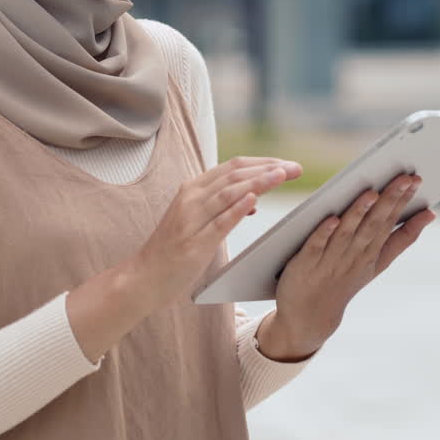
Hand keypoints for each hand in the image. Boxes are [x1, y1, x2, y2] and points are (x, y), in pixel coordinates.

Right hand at [134, 154, 301, 310]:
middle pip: (235, 174)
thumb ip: (222, 206)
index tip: (287, 164)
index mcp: (193, 188)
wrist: (143, 277)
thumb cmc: (173, 249)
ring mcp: (190, 220)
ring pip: (228, 193)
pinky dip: (237, 209)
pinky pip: (218, 222)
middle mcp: (190, 198)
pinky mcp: (193, 243)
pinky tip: (254, 201)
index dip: (263, 162)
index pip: (233, 166)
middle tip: (295, 168)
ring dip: (259, 182)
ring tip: (282, 176)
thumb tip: (253, 196)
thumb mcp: (198, 220)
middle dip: (268, 168)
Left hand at [272, 174, 435, 347]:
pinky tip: (331, 219)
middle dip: (389, 200)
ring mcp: (330, 261)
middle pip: (373, 225)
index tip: (416, 179)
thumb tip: (430, 213)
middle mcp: (354, 256)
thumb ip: (403, 238)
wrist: (310, 314)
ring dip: (359, 214)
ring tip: (371, 193)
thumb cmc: (345, 280)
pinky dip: (323, 234)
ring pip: (347, 234)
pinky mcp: (305, 265)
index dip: (403, 200)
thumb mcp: (378, 262)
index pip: (390, 221)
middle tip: (403, 177)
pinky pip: (315, 247)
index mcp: (372, 252)